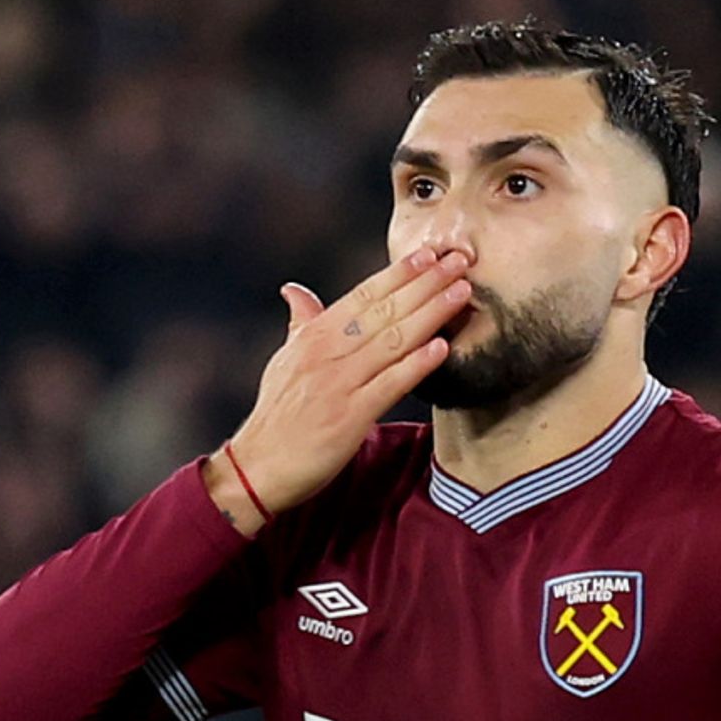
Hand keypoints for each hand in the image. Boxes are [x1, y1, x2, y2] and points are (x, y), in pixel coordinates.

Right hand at [204, 247, 471, 533]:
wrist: (258, 467)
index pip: (363, 295)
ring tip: (461, 292)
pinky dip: (417, 364)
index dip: (398, 273)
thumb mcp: (285, 361)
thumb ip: (301, 324)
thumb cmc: (277, 415)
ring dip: (431, 313)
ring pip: (392, 340)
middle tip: (459, 260)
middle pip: (384, 310)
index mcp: (314, 336)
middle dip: (425, 283)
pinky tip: (442, 347)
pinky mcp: (350, 417)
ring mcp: (339, 383)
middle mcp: (327, 353)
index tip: (429, 254)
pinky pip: (390, 384)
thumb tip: (294, 290)